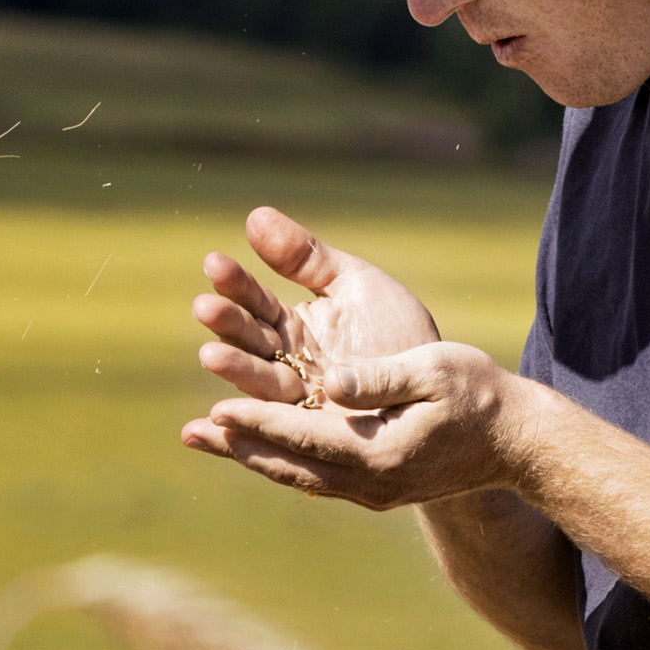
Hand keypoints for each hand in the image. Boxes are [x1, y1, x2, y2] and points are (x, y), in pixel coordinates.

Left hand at [183, 342, 529, 510]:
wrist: (516, 443)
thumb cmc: (478, 395)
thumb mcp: (433, 371)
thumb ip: (379, 377)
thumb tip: (329, 379)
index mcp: (381, 454)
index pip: (304, 437)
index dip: (258, 422)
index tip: (216, 409)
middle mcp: (371, 483)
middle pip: (289, 465)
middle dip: (239, 446)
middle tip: (192, 432)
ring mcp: (373, 492)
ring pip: (298, 475)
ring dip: (252, 456)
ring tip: (209, 440)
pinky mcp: (376, 490)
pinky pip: (315, 477)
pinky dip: (280, 460)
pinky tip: (258, 447)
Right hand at [187, 207, 440, 407]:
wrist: (444, 389)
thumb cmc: (398, 333)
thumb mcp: (354, 286)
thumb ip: (305, 257)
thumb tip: (254, 215)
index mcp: (294, 326)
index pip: (256, 302)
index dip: (236, 284)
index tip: (215, 262)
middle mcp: (287, 364)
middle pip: (249, 342)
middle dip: (228, 325)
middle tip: (206, 306)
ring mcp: (297, 401)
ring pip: (259, 384)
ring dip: (234, 370)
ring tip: (214, 354)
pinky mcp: (311, 435)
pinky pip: (273, 432)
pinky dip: (238, 432)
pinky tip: (205, 429)